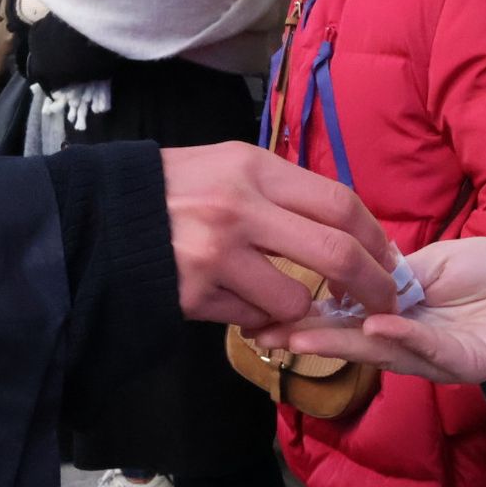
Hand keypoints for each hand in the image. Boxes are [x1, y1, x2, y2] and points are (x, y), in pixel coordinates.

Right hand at [161, 143, 394, 329]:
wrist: (96, 217)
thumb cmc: (172, 189)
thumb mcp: (227, 165)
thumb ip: (282, 190)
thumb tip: (347, 226)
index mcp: (252, 168)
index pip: (341, 203)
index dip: (376, 238)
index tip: (389, 260)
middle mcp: (239, 208)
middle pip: (336, 254)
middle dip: (372, 286)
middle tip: (384, 304)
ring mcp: (216, 255)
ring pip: (294, 300)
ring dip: (297, 308)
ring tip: (273, 295)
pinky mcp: (195, 296)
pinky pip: (251, 320)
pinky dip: (254, 318)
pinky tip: (231, 298)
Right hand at [251, 237, 485, 383]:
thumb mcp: (428, 264)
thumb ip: (391, 274)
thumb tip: (341, 273)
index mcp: (396, 315)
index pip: (343, 316)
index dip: (305, 314)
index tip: (262, 307)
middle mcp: (410, 341)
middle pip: (352, 340)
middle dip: (308, 337)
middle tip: (264, 333)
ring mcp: (437, 356)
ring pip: (382, 351)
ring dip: (341, 344)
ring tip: (301, 335)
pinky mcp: (469, 363)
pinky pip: (430, 350)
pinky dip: (401, 337)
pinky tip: (373, 326)